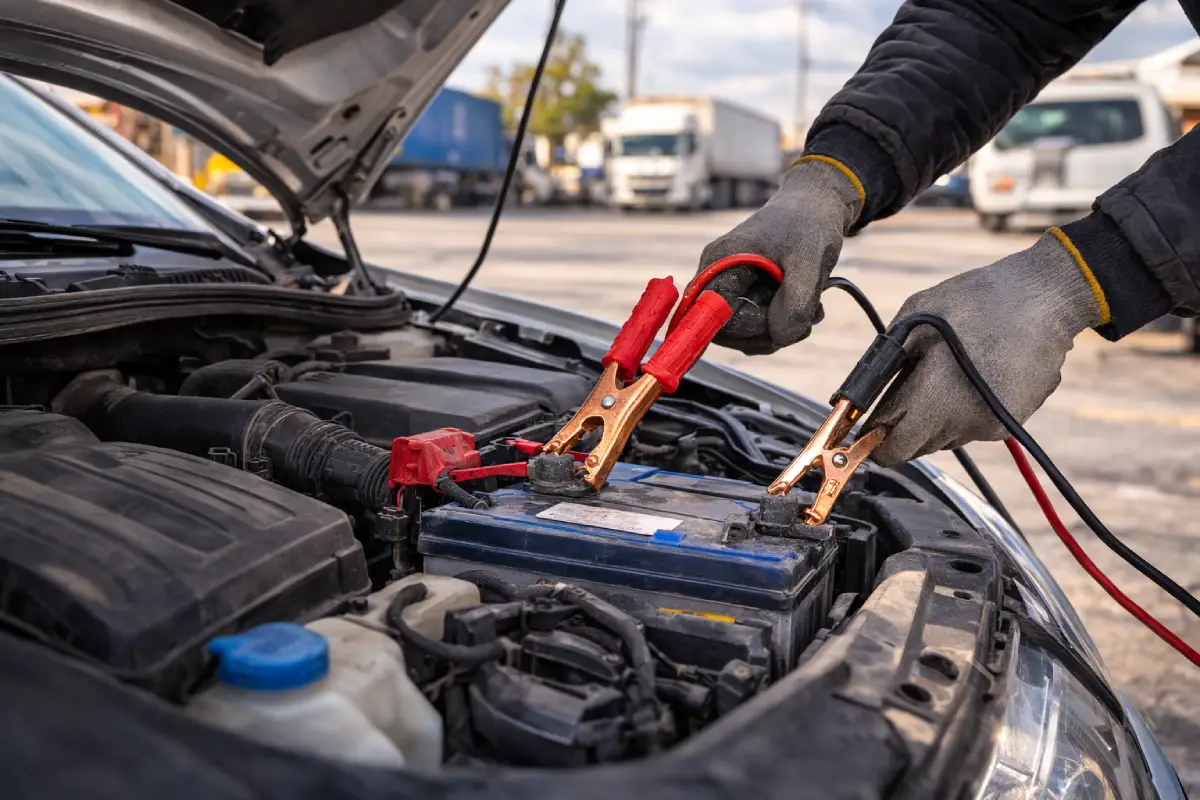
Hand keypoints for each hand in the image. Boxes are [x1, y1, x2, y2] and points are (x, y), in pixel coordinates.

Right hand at [697, 158, 862, 354]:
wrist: (817, 202)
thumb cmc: (810, 221)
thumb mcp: (809, 260)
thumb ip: (796, 303)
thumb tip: (781, 338)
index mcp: (720, 262)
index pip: (711, 317)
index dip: (744, 331)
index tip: (780, 324)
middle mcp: (717, 273)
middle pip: (725, 330)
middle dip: (767, 335)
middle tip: (804, 323)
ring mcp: (730, 283)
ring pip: (743, 331)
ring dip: (780, 331)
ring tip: (812, 311)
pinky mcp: (746, 290)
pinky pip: (755, 322)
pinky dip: (782, 323)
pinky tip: (807, 307)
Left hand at [867, 232, 1103, 465]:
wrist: (1046, 298)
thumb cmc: (978, 301)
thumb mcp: (915, 318)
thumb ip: (884, 362)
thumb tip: (859, 396)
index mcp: (938, 398)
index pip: (893, 448)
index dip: (873, 441)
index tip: (865, 428)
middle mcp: (966, 422)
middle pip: (916, 447)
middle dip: (900, 428)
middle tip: (901, 393)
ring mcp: (992, 427)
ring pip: (943, 439)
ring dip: (931, 419)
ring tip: (942, 376)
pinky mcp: (1011, 423)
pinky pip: (970, 429)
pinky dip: (960, 413)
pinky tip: (969, 378)